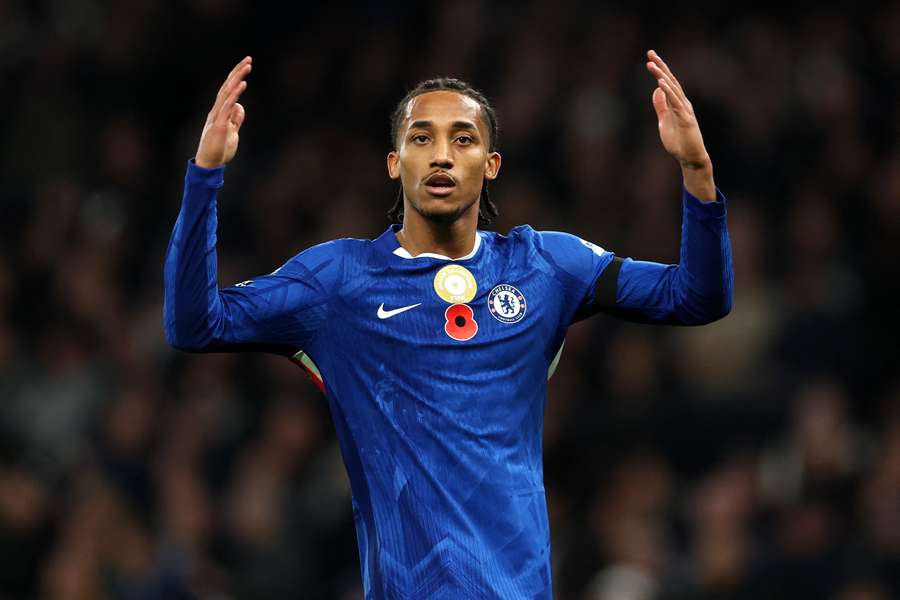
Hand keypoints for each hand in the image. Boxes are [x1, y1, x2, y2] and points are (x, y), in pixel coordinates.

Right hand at [196, 56, 251, 168]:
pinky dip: (234, 94)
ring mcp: (217, 117)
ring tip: (247, 66)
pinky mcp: (219, 125)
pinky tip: (242, 84)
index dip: (236, 77)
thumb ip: (235, 119)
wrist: (209, 164)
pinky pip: (227, 106)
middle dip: (238, 72)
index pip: (228, 90)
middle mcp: (217, 110)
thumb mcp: (232, 132)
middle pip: (227, 86)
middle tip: (248, 59)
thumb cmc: (219, 150)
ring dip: (237, 78)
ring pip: (227, 92)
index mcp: (220, 111)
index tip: (246, 66)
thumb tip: (240, 106)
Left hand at [646, 50, 708, 168]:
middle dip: (661, 66)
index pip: (668, 82)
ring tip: (653, 65)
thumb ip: (661, 106)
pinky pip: (676, 103)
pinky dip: (669, 92)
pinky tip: (661, 83)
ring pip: (673, 89)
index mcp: (677, 103)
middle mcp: (682, 103)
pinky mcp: (686, 119)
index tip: (650, 57)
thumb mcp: (664, 121)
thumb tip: (656, 90)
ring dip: (662, 76)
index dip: (660, 69)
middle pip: (671, 81)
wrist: (689, 158)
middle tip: (650, 53)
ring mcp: (685, 110)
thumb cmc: (679, 141)